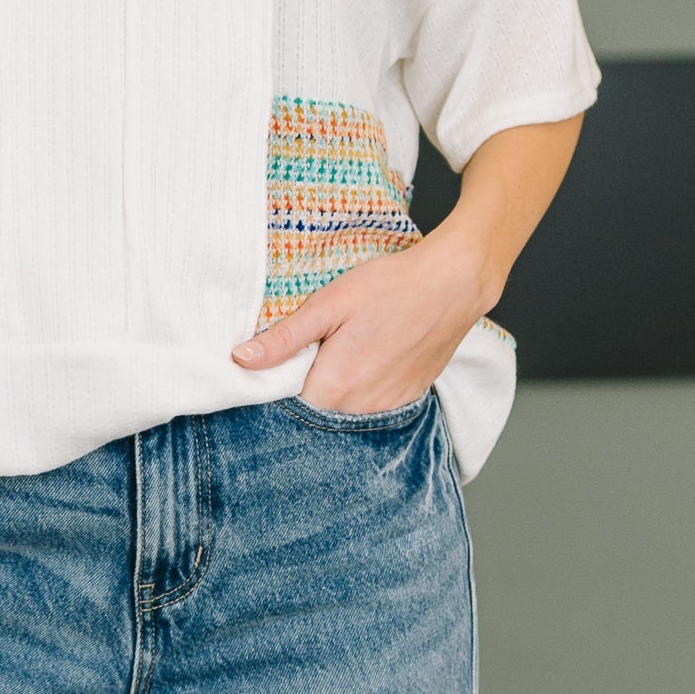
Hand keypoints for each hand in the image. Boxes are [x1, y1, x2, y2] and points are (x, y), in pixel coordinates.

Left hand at [233, 227, 488, 410]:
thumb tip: (241, 360)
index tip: (281, 360)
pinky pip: (371, 405)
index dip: (277, 383)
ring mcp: (388, 406)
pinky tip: (368, 358)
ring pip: (344, 410)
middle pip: (315, 410)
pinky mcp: (408, 399)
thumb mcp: (328, 304)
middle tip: (316, 348)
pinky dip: (363, 389)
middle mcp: (361, 407)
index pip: (286, 404)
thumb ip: (284, 338)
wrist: (453, 283)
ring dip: (336, 389)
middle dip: (306, 386)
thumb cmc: (391, 286)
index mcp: (335, 387)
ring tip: (346, 349)